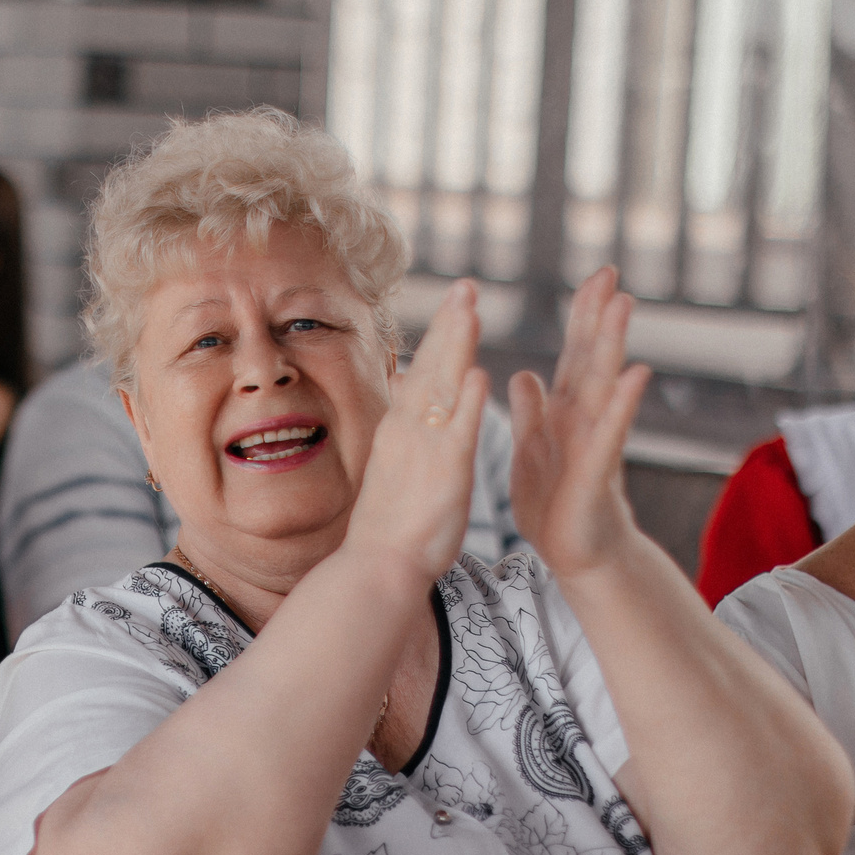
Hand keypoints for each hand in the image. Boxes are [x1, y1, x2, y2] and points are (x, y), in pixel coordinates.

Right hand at [341, 280, 489, 585]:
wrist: (376, 568)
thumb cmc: (390, 529)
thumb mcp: (397, 472)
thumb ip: (407, 440)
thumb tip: (408, 416)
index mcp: (403, 432)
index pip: (425, 373)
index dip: (442, 337)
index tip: (457, 305)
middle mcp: (409, 432)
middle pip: (432, 367)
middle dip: (451, 324)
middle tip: (467, 286)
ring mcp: (425, 450)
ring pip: (442, 388)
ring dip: (457, 345)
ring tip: (472, 308)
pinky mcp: (444, 475)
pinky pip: (457, 432)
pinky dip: (466, 402)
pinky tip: (478, 373)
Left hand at [508, 268, 652, 578]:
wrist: (574, 553)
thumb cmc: (555, 503)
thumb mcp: (533, 449)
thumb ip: (532, 412)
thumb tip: (525, 374)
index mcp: (563, 413)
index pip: (573, 355)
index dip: (581, 318)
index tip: (593, 277)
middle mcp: (582, 420)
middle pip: (591, 359)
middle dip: (599, 316)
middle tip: (610, 272)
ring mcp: (592, 442)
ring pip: (602, 385)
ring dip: (613, 346)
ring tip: (623, 306)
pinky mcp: (596, 471)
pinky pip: (608, 432)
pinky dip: (620, 404)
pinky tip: (635, 375)